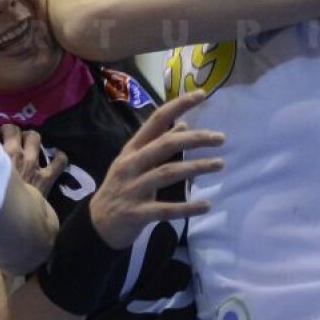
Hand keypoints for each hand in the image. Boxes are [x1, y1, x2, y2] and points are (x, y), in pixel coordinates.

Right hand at [0, 124, 67, 196]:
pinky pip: (59, 161)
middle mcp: (15, 155)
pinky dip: (60, 156)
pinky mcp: (46, 177)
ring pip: (35, 137)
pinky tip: (57, 155)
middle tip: (12, 140)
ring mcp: (32, 164)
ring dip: (32, 138)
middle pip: (15, 130)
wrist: (9, 222)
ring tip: (30, 143)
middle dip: (14, 132)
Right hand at [89, 91, 220, 249]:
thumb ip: (157, 145)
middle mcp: (131, 165)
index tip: (201, 94)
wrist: (98, 224)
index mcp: (132, 149)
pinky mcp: (137, 213)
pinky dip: (186, 207)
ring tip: (219, 164)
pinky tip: (206, 205)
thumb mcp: (134, 162)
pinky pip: (165, 209)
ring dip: (196, 167)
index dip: (178, 105)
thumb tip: (184, 124)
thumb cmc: (120, 188)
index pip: (156, 120)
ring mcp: (132, 189)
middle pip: (165, 145)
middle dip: (194, 139)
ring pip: (167, 173)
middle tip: (221, 138)